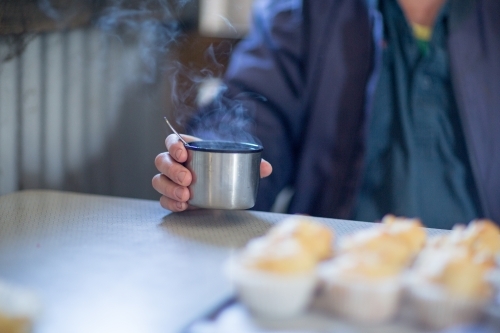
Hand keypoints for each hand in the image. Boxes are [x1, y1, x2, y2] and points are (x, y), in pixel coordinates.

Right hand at [153, 134, 272, 211]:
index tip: (183, 153)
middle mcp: (175, 164)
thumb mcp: (237, 165)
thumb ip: (251, 164)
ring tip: (186, 195)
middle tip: (188, 179)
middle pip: (162, 161)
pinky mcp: (172, 198)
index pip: (172, 141)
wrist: (222, 194)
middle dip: (173, 169)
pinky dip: (171, 203)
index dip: (173, 145)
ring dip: (170, 188)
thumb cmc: (224, 172)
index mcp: (188, 149)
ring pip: (159, 181)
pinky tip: (183, 206)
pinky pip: (163, 200)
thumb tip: (266, 168)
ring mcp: (171, 181)